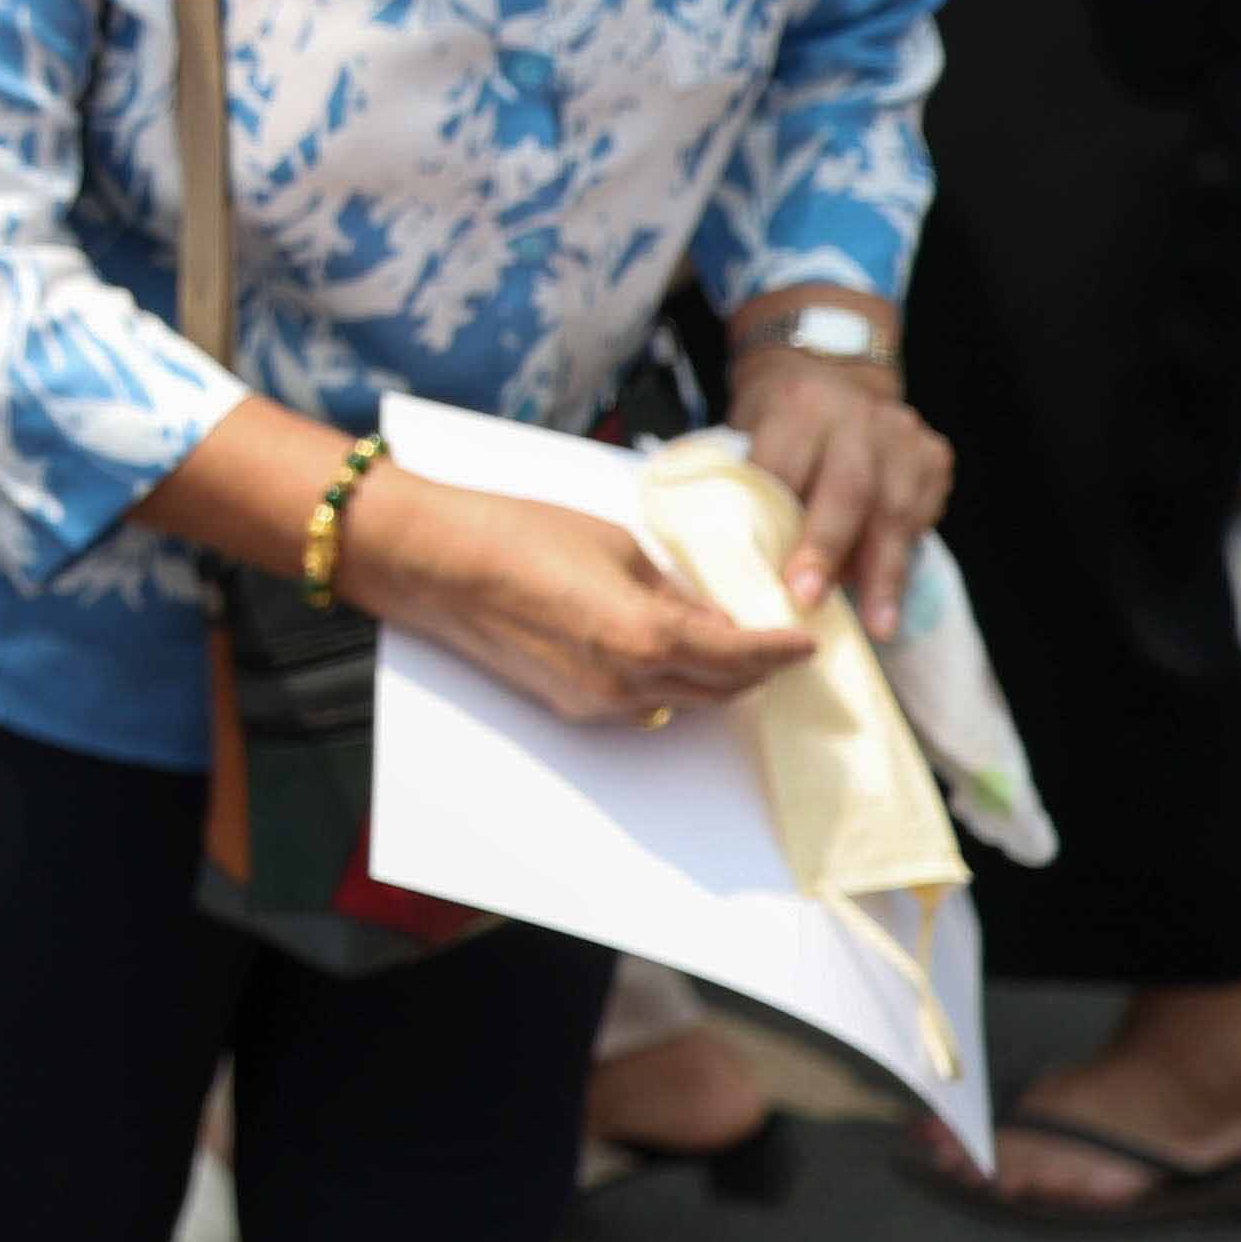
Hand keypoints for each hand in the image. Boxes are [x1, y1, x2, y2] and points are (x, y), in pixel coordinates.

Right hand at [337, 467, 815, 728]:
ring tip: (729, 642)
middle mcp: (628, 682)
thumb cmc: (515, 534)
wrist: (433, 561)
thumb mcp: (616, 544)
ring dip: (715, 678)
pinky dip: (671, 682)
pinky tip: (667, 649)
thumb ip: (672, 588)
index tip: (807, 641)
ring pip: (684, 701)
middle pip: (721, 689)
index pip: (742, 654)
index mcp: (647, 635)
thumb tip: (708, 613)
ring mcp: (597, 703)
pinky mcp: (569, 706)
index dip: (782, 648)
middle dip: (756, 668)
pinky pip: (643, 703)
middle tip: (778, 641)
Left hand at [731, 347, 953, 635]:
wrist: (828, 372)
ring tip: (878, 624)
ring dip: (883, 573)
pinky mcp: (933, 455)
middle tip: (810, 600)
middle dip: (828, 549)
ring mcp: (901, 434)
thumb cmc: (774, 422)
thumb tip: (733, 564)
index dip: (776, 523)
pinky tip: (892, 596)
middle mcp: (854, 416)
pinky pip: (923, 514)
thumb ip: (744, 485)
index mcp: (796, 406)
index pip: (784, 468)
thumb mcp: (746, 432)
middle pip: (847, 489)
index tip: (770, 576)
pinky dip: (904, 557)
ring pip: (896, 510)